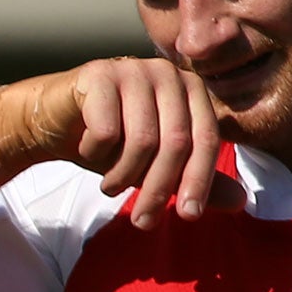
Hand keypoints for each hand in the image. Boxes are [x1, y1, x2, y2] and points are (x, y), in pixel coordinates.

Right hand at [0, 58, 240, 229]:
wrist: (51, 122)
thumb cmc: (107, 142)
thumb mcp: (154, 166)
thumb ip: (193, 177)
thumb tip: (240, 202)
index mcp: (190, 88)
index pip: (206, 138)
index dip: (200, 180)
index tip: (189, 217)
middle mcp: (166, 73)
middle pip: (176, 142)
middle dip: (160, 188)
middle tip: (144, 222)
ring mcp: (132, 70)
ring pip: (143, 140)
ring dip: (124, 176)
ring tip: (110, 188)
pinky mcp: (98, 75)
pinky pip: (107, 130)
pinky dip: (96, 152)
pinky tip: (87, 152)